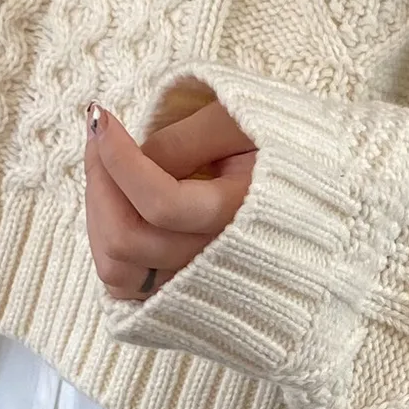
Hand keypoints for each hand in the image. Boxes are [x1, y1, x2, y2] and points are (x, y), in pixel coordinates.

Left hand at [84, 100, 256, 301]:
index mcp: (243, 217)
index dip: (118, 159)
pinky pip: (122, 285)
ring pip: (117, 269)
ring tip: (105, 167)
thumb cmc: (275, 149)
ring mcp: (195, 283)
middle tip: (99, 136)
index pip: (162, 203)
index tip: (102, 118)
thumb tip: (130, 160)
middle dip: (99, 181)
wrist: (310, 193)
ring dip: (97, 214)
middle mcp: (218, 262)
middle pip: (129, 239)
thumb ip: (185, 140)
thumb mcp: (238, 125)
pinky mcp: (177, 291)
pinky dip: (106, 243)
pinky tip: (116, 202)